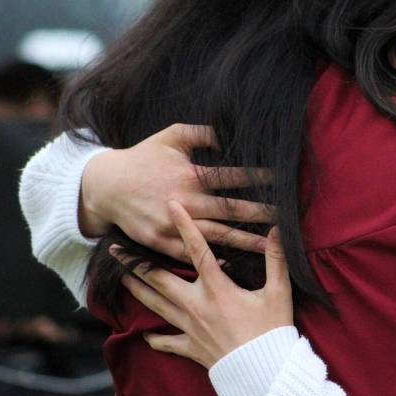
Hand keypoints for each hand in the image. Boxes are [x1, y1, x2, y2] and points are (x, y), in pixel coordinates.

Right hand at [80, 123, 273, 260]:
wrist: (105, 186)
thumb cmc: (144, 156)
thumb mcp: (172, 136)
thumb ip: (204, 132)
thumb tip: (232, 131)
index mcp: (188, 175)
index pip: (231, 176)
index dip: (258, 177)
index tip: (283, 179)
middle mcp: (183, 201)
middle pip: (230, 210)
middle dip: (260, 213)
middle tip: (289, 218)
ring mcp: (171, 224)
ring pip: (216, 236)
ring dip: (245, 242)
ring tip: (271, 247)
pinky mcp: (159, 242)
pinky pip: (190, 255)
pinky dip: (212, 260)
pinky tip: (235, 264)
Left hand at [113, 201, 292, 368]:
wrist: (263, 374)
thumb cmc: (272, 331)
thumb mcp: (278, 293)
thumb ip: (276, 259)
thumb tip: (275, 229)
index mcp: (217, 288)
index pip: (197, 249)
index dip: (185, 225)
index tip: (170, 205)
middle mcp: (196, 305)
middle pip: (158, 279)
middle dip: (135, 263)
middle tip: (114, 250)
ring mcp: (189, 328)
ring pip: (154, 305)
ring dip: (135, 290)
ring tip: (119, 278)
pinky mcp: (190, 348)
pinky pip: (166, 342)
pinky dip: (154, 337)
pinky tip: (144, 334)